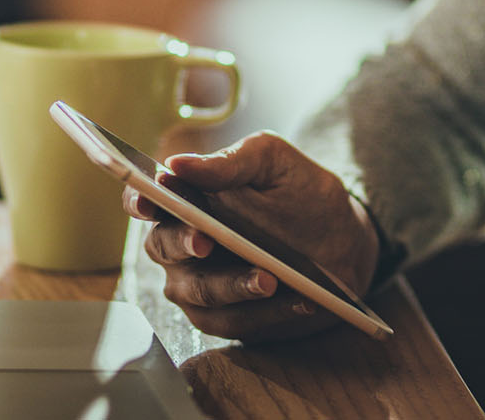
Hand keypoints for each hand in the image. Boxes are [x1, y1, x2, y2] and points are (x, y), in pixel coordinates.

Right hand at [123, 132, 378, 341]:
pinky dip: (267, 313)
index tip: (150, 200)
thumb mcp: (275, 163)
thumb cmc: (300, 194)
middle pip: (163, 246)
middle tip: (207, 241)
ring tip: (270, 279)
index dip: (139, 200)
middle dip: (184, 244)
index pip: (144, 199)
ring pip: (198, 291)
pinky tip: (297, 300)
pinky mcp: (225, 319)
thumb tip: (178, 164)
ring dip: (232, 285)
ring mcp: (198, 284)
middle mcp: (181, 244)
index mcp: (185, 198)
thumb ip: (231, 161)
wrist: (344, 241)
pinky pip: (235, 322)